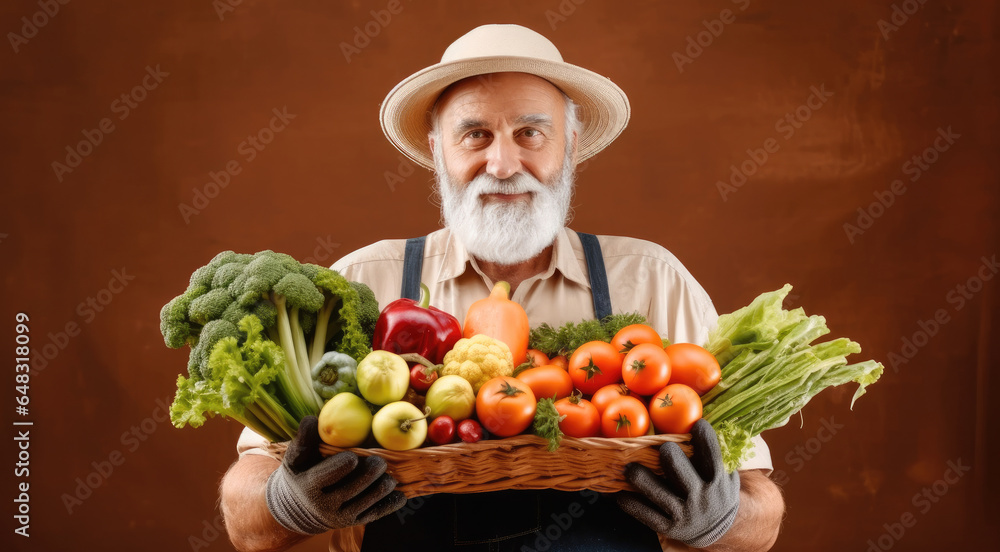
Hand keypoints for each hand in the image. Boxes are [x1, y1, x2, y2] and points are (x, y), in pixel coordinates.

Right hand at [266, 416, 406, 534]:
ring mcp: (342, 516)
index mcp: (309, 486)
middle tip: (379, 461)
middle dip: (371, 472)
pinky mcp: (355, 522)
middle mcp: (326, 505)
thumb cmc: (301, 473)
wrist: (299, 509)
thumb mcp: (295, 458)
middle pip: (355, 487)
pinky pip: (377, 513)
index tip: (353, 456)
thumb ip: (303, 439)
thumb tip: (312, 418)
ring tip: (386, 473)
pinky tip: (398, 492)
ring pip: (370, 500)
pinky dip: (391, 502)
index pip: (328, 476)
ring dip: (384, 484)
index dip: (343, 465)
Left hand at [618, 419, 739, 547]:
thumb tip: (697, 421)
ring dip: (641, 478)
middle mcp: (701, 498)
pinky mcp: (668, 527)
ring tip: (628, 467)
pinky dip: (631, 503)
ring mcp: (683, 513)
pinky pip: (645, 514)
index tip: (697, 424)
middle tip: (661, 447)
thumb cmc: (714, 491)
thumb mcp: (724, 475)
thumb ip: (713, 455)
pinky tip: (619, 493)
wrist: (717, 530)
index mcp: (716, 481)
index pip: (712, 455)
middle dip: (668, 455)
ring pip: (658, 493)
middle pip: (680, 471)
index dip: (705, 437)